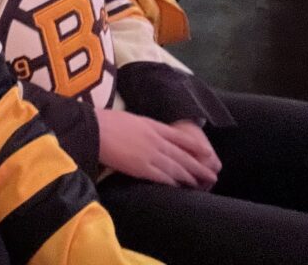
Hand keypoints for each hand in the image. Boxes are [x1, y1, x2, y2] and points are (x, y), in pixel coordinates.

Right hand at [96, 108, 219, 189]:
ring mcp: (151, 155)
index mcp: (154, 126)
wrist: (94, 128)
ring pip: (176, 168)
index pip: (182, 137)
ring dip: (190, 177)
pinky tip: (180, 188)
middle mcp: (157, 141)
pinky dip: (173, 183)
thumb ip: (147, 128)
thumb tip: (154, 134)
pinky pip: (162, 177)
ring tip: (200, 183)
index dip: (196, 147)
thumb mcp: (133, 118)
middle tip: (212, 175)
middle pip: (183, 155)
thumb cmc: (107, 121)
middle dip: (199, 166)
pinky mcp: (141, 168)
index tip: (207, 154)